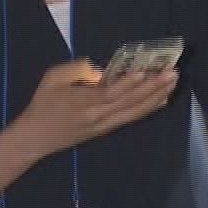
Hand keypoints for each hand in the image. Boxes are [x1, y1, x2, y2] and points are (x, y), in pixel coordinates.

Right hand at [11, 60, 178, 157]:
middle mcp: (99, 116)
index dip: (129, 84)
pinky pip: (131, 118)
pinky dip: (148, 108)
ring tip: (173, 83)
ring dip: (156, 97)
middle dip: (153, 87)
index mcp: (83, 103)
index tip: (146, 72)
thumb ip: (77, 69)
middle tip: (172, 73)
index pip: (111, 93)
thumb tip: (102, 70)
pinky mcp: (107, 129)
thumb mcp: (52, 78)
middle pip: (130, 102)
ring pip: (135, 112)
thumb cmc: (43, 104)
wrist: (35, 138)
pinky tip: (162, 99)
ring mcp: (105, 125)